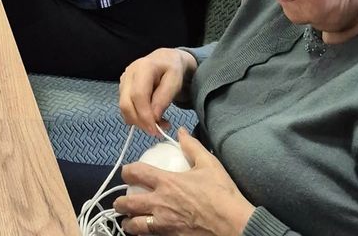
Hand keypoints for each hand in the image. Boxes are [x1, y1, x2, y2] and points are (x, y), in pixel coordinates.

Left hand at [115, 129, 255, 235]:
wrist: (237, 226)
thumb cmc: (222, 195)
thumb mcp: (209, 164)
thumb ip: (191, 146)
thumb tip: (180, 131)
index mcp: (166, 182)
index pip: (134, 172)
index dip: (126, 172)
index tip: (127, 174)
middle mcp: (159, 203)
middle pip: (127, 203)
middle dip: (120, 203)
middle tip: (121, 203)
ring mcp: (164, 224)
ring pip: (134, 226)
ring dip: (128, 223)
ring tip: (128, 221)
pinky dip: (145, 235)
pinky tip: (146, 233)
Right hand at [119, 48, 198, 135]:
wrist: (165, 59)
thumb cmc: (172, 70)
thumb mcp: (175, 81)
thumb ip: (164, 98)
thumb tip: (154, 117)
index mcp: (142, 68)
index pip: (138, 95)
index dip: (145, 115)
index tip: (155, 130)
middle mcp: (128, 73)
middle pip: (126, 103)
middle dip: (139, 121)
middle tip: (157, 132)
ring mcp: (123, 80)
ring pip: (124, 107)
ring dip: (139, 121)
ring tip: (159, 124)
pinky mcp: (123, 87)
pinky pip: (126, 106)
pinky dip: (136, 117)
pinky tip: (150, 117)